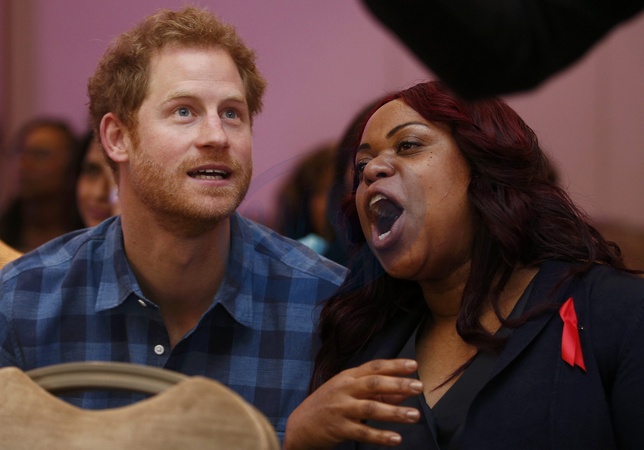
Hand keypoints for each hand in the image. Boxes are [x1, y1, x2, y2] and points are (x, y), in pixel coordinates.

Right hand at [283, 359, 422, 449]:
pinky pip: (362, 432)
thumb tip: (404, 392)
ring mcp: (340, 409)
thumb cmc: (329, 406)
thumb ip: (377, 392)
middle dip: (398, 384)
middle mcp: (344, 389)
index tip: (414, 365)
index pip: (374, 367)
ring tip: (415, 416)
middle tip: (419, 387)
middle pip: (374, 383)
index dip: (394, 365)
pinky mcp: (338, 428)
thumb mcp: (349, 393)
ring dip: (395, 412)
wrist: (300, 426)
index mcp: (348, 377)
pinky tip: (396, 438)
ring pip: (371, 408)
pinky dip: (380, 435)